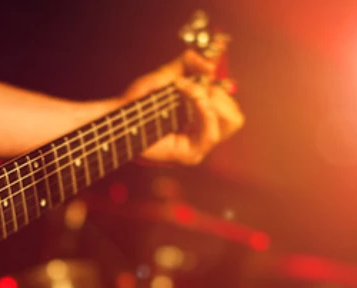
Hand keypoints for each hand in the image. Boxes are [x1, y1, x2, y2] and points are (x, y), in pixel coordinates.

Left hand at [122, 48, 244, 165]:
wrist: (121, 114)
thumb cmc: (139, 99)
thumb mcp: (168, 74)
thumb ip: (189, 62)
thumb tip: (211, 66)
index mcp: (202, 121)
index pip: (231, 110)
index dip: (219, 89)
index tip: (198, 77)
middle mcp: (202, 136)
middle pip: (236, 118)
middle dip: (217, 95)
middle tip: (192, 88)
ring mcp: (198, 147)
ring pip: (229, 122)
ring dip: (209, 99)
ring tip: (186, 91)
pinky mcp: (191, 155)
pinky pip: (211, 131)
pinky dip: (202, 107)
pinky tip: (186, 95)